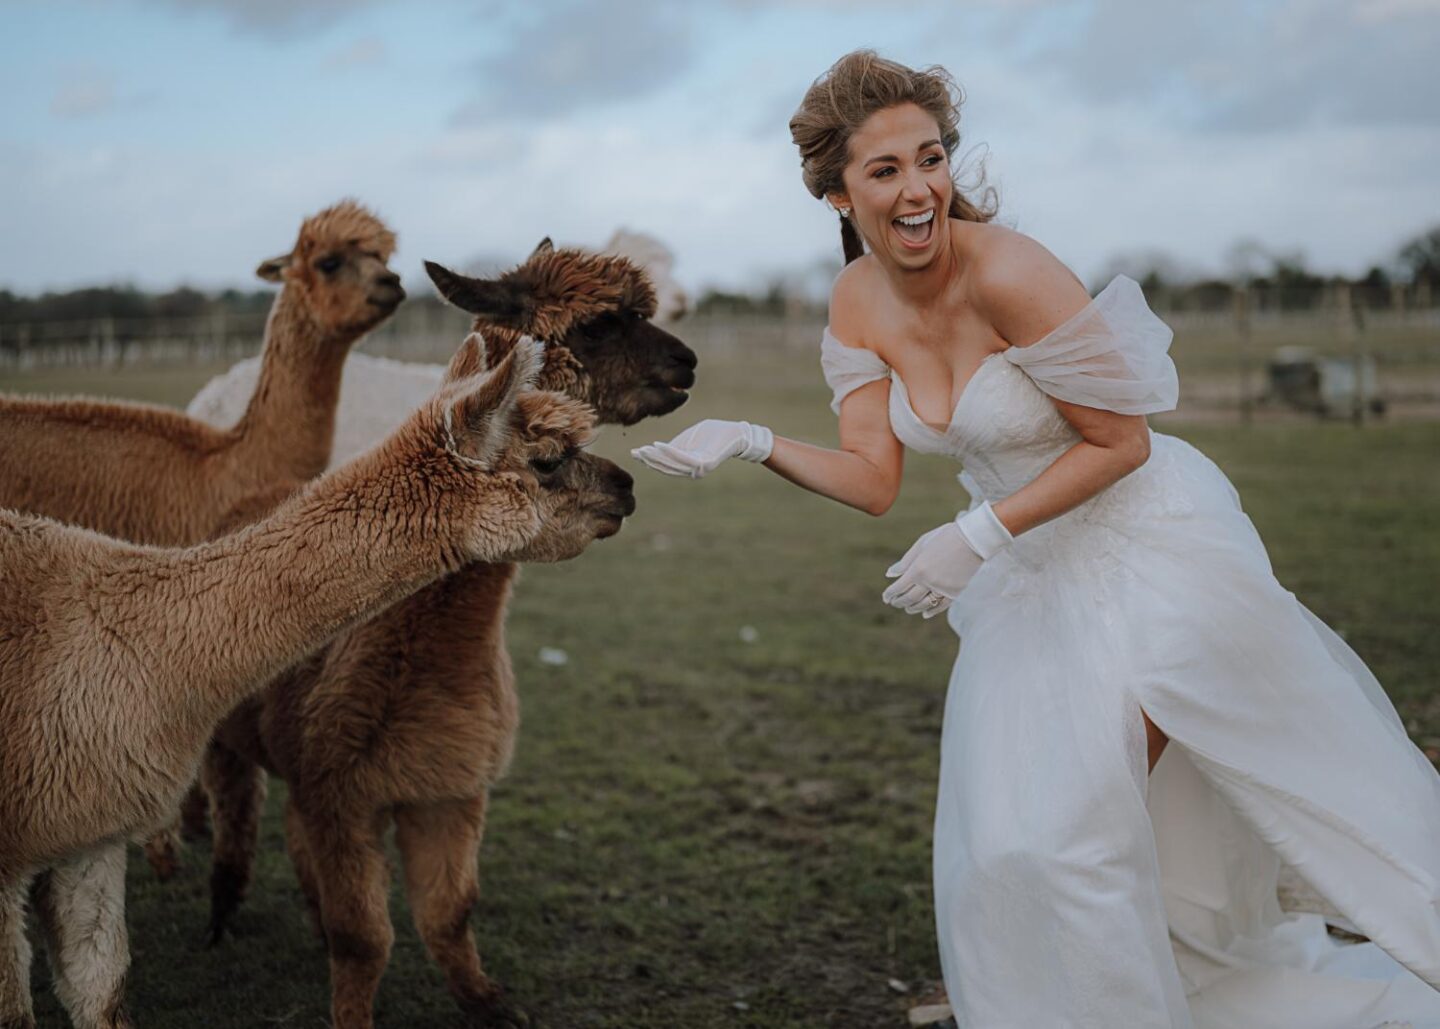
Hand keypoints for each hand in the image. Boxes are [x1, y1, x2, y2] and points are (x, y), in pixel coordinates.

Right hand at [630, 419, 773, 478]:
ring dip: (656, 457)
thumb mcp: (688, 439)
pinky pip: (683, 457)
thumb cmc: (713, 434)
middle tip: (634, 452)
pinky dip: (669, 452)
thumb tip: (657, 448)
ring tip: (642, 449)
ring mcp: (699, 468)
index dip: (649, 460)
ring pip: (672, 463)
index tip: (634, 453)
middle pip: (666, 466)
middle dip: (649, 460)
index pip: (665, 464)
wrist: (736, 434)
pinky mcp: (705, 462)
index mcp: (688, 465)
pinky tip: (658, 445)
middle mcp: (693, 470)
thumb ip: (674, 445)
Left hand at [882, 502, 1013, 617]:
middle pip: (909, 598)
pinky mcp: (957, 593)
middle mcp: (929, 582)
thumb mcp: (923, 543)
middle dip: (899, 602)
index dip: (890, 594)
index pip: (899, 587)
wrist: (976, 539)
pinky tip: (925, 613)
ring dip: (913, 608)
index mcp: (918, 568)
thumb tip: (889, 575)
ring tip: (908, 608)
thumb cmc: (947, 536)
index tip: (885, 598)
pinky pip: (941, 606)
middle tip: (894, 603)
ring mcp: (944, 589)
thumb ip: (906, 561)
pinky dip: (932, 611)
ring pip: (924, 605)